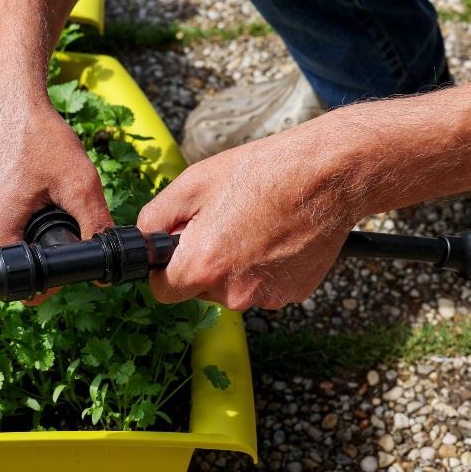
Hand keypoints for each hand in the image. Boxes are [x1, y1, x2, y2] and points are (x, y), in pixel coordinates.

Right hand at [0, 89, 112, 260]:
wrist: (3, 97)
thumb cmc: (35, 134)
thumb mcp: (79, 182)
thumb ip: (97, 226)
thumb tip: (106, 264)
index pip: (32, 287)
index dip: (60, 271)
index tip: (69, 237)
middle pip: (16, 271)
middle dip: (40, 250)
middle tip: (53, 209)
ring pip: (1, 251)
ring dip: (22, 235)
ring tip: (35, 196)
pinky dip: (6, 220)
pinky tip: (19, 192)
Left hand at [137, 121, 356, 309]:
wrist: (325, 176)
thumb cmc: (259, 174)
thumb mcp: (191, 184)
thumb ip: (154, 218)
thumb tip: (144, 240)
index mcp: (202, 267)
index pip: (162, 291)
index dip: (165, 268)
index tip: (177, 247)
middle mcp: (233, 293)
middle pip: (199, 289)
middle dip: (202, 261)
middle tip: (221, 222)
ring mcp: (266, 297)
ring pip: (232, 288)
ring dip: (234, 264)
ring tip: (252, 224)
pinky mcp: (293, 294)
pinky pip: (263, 285)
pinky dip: (263, 267)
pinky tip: (274, 235)